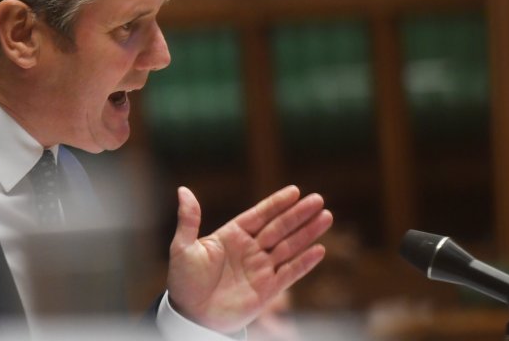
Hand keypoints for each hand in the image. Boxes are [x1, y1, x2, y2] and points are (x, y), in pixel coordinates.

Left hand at [166, 185, 332, 333]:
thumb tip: (183, 190)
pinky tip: (320, 250)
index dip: (277, 203)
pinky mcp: (267, 290)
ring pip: (289, 246)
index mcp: (233, 235)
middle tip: (318, 200)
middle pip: (280, 227)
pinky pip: (290, 273)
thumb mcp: (182, 248)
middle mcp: (251, 249)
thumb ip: (189, 220)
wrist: (190, 317)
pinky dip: (305, 262)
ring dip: (308, 233)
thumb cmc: (184, 282)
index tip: (295, 191)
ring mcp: (260, 269)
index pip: (260, 214)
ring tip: (326, 217)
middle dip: (299, 214)